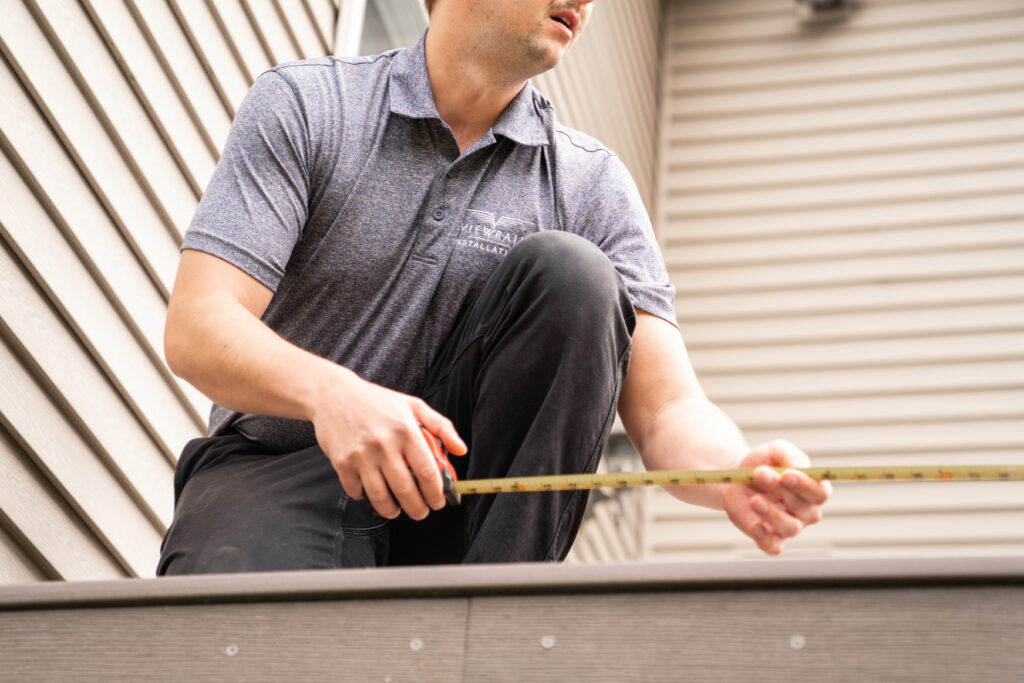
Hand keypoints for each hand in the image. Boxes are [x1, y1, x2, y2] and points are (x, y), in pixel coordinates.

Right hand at [310, 370, 466, 520]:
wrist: (333, 394)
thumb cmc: (376, 400)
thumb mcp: (413, 405)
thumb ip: (441, 427)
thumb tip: (460, 450)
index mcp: (406, 431)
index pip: (427, 472)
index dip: (435, 493)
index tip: (438, 501)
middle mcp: (384, 445)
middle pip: (406, 490)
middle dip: (417, 509)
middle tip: (421, 512)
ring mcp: (362, 455)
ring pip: (381, 497)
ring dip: (392, 511)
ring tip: (398, 511)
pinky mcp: (342, 463)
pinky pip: (357, 491)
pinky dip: (366, 499)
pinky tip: (373, 495)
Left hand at [722, 440, 830, 554]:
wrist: (736, 478)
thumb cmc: (764, 464)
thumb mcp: (776, 451)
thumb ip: (789, 455)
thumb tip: (797, 468)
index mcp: (814, 490)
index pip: (820, 493)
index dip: (805, 485)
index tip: (786, 475)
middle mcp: (806, 512)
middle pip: (806, 510)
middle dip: (783, 492)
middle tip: (761, 475)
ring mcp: (788, 528)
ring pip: (790, 528)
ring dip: (772, 514)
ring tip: (754, 499)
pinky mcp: (769, 539)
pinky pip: (773, 547)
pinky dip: (765, 540)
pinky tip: (755, 526)